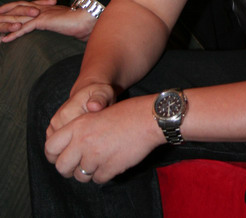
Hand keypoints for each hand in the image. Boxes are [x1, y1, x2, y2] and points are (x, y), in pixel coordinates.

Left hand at [0, 3, 97, 42]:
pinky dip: (14, 34)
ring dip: (5, 25)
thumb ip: (65, 25)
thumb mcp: (70, 23)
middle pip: (18, 8)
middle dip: (5, 12)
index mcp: (48, 8)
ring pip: (19, 18)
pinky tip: (6, 40)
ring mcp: (42, 14)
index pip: (27, 5)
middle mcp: (42, 8)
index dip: (15, 8)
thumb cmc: (83, 22)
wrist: (88, 18)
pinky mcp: (43, 21)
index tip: (6, 13)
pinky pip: (25, 28)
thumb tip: (70, 32)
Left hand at [45, 94, 162, 183]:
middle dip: (70, 168)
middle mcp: (83, 141)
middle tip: (80, 164)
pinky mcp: (109, 168)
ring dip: (88, 172)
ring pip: (80, 176)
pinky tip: (112, 161)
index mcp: (78, 125)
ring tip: (100, 159)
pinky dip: (103, 174)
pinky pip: (98, 179)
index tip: (61, 157)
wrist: (148, 118)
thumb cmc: (126, 113)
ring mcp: (96, 156)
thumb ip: (80, 131)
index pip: (50, 147)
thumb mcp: (97, 113)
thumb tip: (69, 150)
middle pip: (62, 167)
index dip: (54, 155)